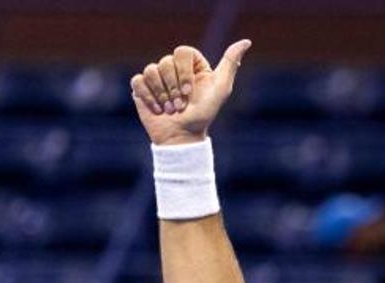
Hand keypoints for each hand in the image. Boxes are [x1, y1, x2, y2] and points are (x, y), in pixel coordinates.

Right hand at [130, 40, 252, 146]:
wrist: (183, 137)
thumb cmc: (203, 115)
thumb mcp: (221, 89)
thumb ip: (231, 63)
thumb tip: (246, 42)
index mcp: (192, 65)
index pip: (183, 52)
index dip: (184, 72)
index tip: (189, 91)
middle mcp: (174, 68)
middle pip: (166, 62)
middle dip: (173, 87)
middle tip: (180, 105)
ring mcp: (157, 77)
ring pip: (151, 70)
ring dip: (162, 95)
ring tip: (170, 110)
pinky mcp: (141, 88)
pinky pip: (138, 81)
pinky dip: (148, 97)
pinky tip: (157, 110)